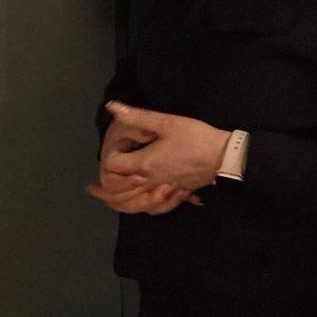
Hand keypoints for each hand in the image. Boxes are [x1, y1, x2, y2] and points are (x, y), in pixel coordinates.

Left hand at [85, 106, 202, 213]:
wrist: (225, 157)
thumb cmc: (194, 137)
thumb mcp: (166, 122)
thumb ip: (137, 116)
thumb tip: (111, 107)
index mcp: (144, 165)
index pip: (113, 168)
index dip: (108, 156)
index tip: (116, 146)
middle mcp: (150, 182)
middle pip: (119, 194)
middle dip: (103, 191)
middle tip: (92, 188)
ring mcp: (164, 191)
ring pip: (135, 205)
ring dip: (119, 204)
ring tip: (108, 200)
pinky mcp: (176, 194)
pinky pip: (155, 209)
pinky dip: (142, 208)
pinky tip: (140, 204)